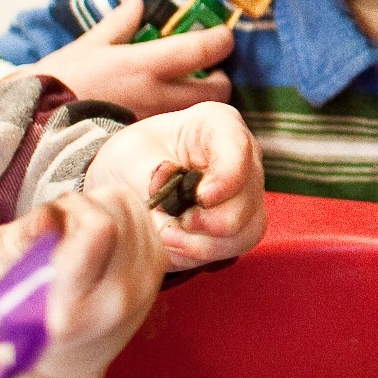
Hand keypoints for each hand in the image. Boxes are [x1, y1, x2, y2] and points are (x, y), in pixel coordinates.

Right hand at [0, 186, 164, 377]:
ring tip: (79, 235)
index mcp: (70, 310)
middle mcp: (118, 299)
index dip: (69, 209)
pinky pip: (143, 217)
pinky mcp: (159, 271)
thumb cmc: (24, 315)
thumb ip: (20, 242)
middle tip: (61, 229)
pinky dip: (120, 216)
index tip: (49, 221)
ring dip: (102, 207)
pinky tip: (101, 238)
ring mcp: (146, 286)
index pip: (98, 229)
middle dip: (81, 206)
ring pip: (130, 208)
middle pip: (113, 211)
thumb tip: (48, 215)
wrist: (73, 358)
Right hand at [26, 0, 233, 115]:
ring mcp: (154, 124)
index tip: (222, 36)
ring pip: (198, 114)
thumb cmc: (59, 82)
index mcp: (146, 65)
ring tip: (186, 93)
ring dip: (201, 103)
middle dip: (220, 80)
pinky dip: (179, 122)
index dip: (221, 40)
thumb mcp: (89, 46)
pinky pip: (175, 131)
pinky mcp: (144, 144)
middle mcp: (157, 96)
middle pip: (217, 91)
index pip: (204, 49)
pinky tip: (164, 115)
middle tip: (208, 71)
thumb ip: (119, 25)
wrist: (31, 129)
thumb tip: (138, 3)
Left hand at [85, 102, 266, 270]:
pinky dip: (202, 251)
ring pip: (245, 228)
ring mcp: (247, 193)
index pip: (238, 150)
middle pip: (246, 199)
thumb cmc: (136, 156)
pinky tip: (175, 244)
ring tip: (166, 237)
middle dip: (207, 220)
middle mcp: (244, 159)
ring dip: (204, 242)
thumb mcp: (131, 156)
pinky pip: (235, 246)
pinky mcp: (241, 224)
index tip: (201, 198)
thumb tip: (165, 189)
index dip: (225, 179)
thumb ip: (149, 174)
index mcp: (220, 125)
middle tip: (169, 226)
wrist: (132, 177)